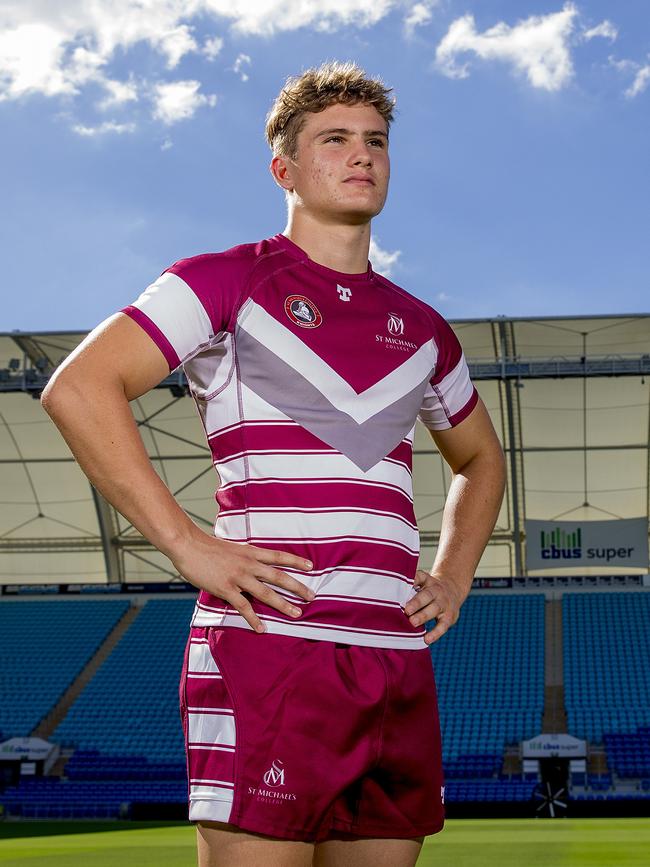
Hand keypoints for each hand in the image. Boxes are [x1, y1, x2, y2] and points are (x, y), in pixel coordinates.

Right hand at [170, 528, 313, 633]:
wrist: (188, 546)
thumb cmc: (207, 547)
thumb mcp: (232, 548)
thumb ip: (245, 558)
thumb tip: (254, 568)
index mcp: (251, 552)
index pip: (279, 556)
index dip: (296, 561)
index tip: (311, 567)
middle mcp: (249, 564)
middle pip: (279, 576)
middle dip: (297, 587)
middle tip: (312, 596)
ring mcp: (238, 577)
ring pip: (266, 593)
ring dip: (283, 604)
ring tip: (297, 614)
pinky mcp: (226, 589)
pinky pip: (244, 607)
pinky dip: (254, 619)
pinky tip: (262, 628)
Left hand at [403, 570, 464, 644]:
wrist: (453, 591)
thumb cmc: (429, 590)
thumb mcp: (422, 583)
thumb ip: (409, 588)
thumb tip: (389, 599)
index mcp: (427, 580)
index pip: (420, 577)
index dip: (412, 580)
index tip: (401, 585)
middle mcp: (436, 590)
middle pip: (427, 595)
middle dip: (416, 603)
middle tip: (406, 610)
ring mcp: (444, 603)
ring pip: (434, 609)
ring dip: (423, 616)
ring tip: (413, 623)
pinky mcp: (449, 616)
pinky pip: (443, 625)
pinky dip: (435, 633)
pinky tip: (426, 639)